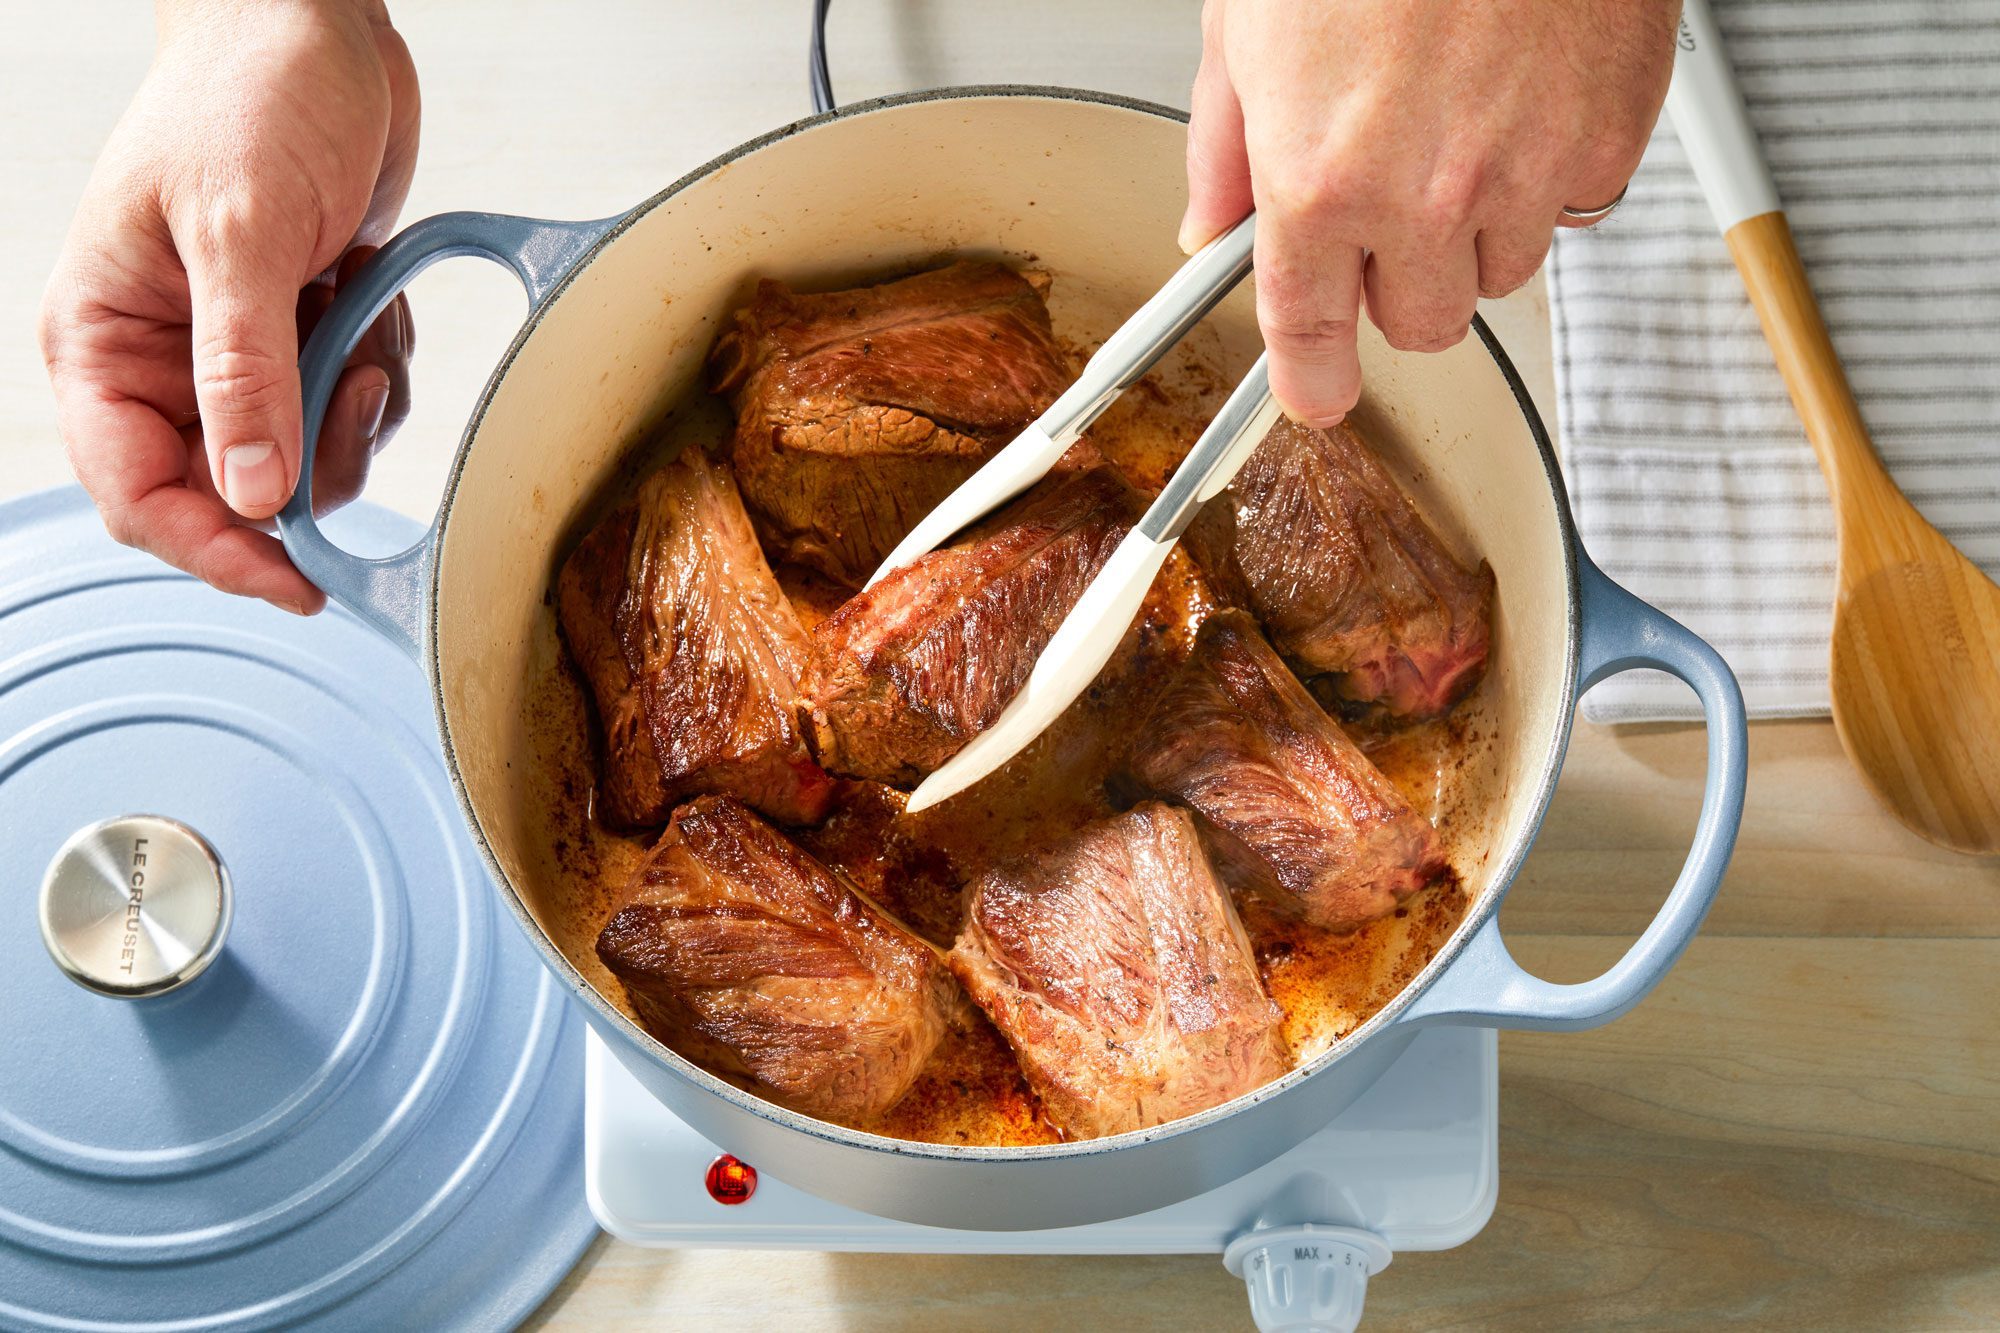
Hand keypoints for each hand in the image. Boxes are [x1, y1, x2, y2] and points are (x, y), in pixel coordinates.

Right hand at [39, 0, 419, 613]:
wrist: (317, 24)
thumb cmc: (250, 96)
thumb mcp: (242, 232)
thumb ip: (246, 370)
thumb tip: (253, 495)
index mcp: (104, 342)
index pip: (139, 495)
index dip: (218, 553)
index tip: (301, 582)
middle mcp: (163, 363)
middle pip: (233, 496)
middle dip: (309, 462)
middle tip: (355, 386)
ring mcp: (239, 354)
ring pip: (305, 459)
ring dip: (353, 407)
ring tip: (358, 314)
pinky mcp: (305, 336)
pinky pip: (351, 408)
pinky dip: (380, 370)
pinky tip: (370, 295)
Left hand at [1181, 0, 1677, 424]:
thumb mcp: (1249, 27)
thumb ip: (1226, 147)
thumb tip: (1209, 225)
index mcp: (1320, 179)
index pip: (1308, 335)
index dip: (1309, 381)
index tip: (1314, 395)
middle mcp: (1425, 196)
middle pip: (1419, 325)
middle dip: (1398, 284)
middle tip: (1389, 209)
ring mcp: (1524, 176)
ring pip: (1499, 274)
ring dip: (1475, 229)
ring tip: (1458, 125)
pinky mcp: (1604, 143)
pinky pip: (1573, 208)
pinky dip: (1548, 173)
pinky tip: (1519, 97)